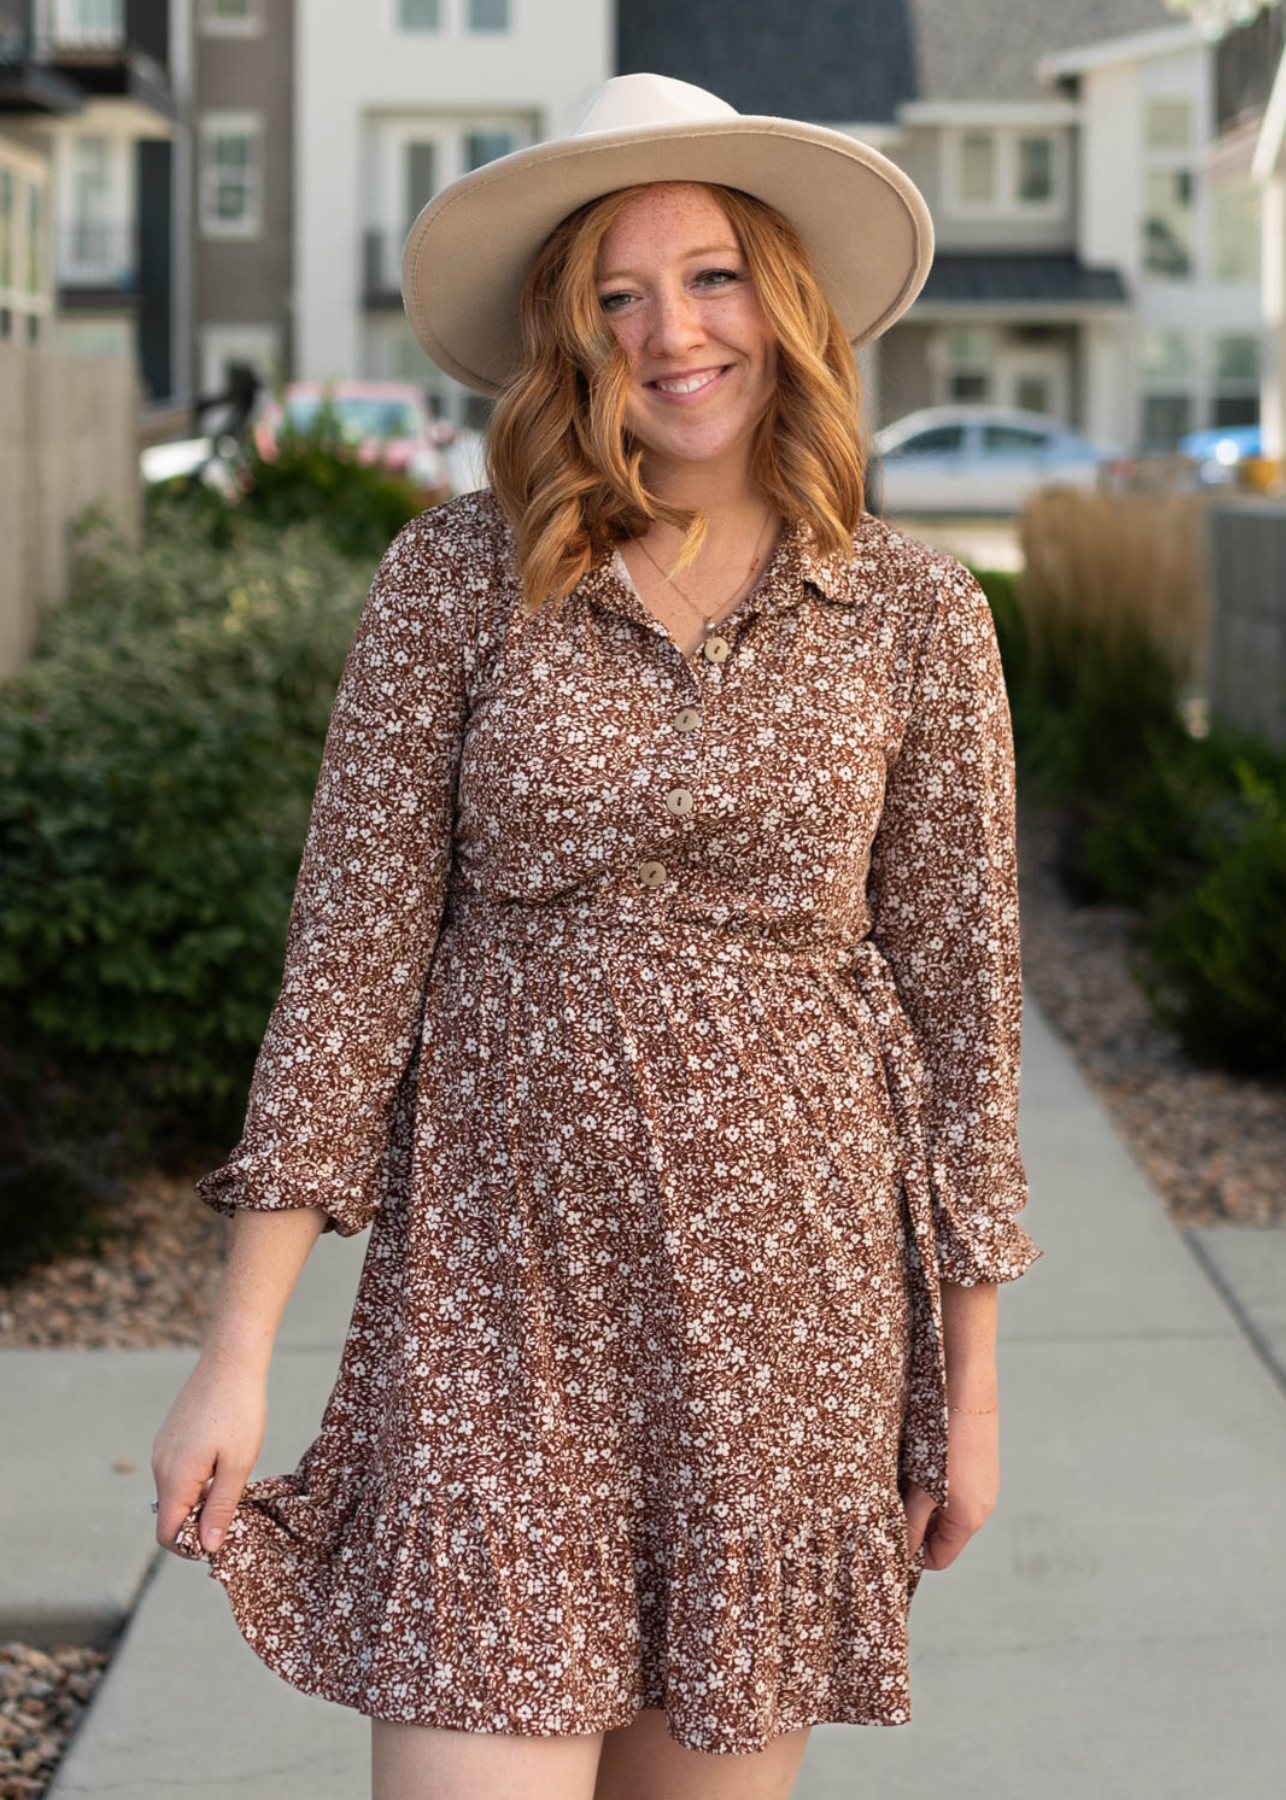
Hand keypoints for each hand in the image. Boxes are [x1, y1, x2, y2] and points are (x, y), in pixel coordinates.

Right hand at [151, 1359, 266, 1557]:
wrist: (231, 1360)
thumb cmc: (240, 1410)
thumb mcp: (239, 1464)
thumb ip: (221, 1508)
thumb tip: (207, 1548)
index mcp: (175, 1477)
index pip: (167, 1534)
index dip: (192, 1547)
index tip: (223, 1541)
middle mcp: (160, 1465)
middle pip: (171, 1514)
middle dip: (199, 1523)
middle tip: (237, 1513)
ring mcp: (162, 1449)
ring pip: (176, 1492)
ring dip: (201, 1499)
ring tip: (235, 1482)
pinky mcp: (170, 1436)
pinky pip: (178, 1471)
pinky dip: (198, 1479)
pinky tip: (225, 1461)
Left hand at [902, 1406, 999, 1573]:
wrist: (966, 1391)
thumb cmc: (942, 1441)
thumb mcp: (920, 1486)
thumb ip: (910, 1522)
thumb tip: (900, 1553)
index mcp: (969, 1520)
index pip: (939, 1558)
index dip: (914, 1553)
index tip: (891, 1534)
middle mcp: (981, 1508)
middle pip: (943, 1536)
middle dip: (916, 1525)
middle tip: (891, 1504)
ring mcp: (983, 1487)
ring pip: (946, 1511)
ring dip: (923, 1504)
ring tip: (903, 1481)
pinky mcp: (980, 1467)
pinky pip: (953, 1490)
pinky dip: (934, 1486)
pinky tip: (918, 1463)